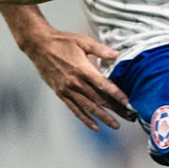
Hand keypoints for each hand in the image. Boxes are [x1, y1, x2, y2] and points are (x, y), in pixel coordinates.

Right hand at [18, 27, 135, 131]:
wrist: (39, 46)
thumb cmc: (62, 42)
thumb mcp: (83, 41)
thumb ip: (100, 49)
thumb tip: (117, 54)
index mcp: (83, 69)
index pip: (103, 85)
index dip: (116, 94)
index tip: (128, 102)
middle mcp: (76, 83)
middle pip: (99, 99)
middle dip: (115, 109)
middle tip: (129, 117)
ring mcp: (67, 90)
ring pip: (88, 107)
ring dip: (103, 117)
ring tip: (115, 125)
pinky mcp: (61, 94)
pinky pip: (74, 109)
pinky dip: (85, 119)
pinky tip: (94, 126)